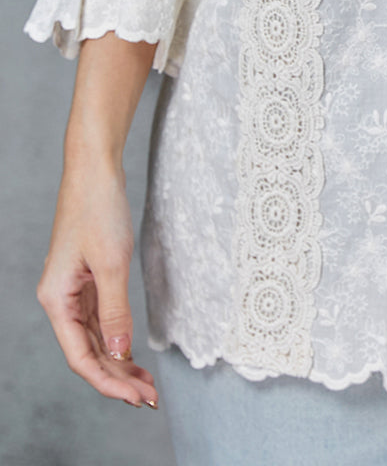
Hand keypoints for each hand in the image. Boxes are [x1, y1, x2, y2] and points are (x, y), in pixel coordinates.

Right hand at [37, 157, 158, 408]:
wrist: (95, 169)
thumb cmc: (99, 209)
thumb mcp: (111, 263)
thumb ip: (115, 311)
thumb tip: (120, 354)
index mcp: (57, 299)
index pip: (81, 356)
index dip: (109, 381)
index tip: (138, 397)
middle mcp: (60, 299)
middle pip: (88, 351)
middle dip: (117, 377)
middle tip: (150, 397)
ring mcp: (73, 290)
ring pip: (95, 338)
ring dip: (119, 361)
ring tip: (147, 383)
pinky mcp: (87, 278)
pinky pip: (101, 319)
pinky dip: (118, 337)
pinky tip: (133, 353)